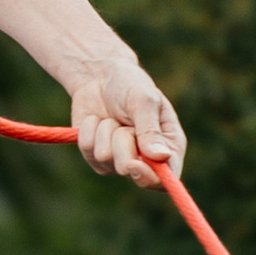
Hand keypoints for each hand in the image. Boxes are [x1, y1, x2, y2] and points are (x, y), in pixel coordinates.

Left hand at [68, 60, 185, 185]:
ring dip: (105, 131)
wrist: (100, 76)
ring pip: (105, 158)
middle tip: (124, 125)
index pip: (165, 177)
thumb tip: (160, 157)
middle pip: (130, 171)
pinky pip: (87, 150)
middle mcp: (146, 159)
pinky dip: (90, 130)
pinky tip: (97, 119)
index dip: (150, 178)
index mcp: (169, 146)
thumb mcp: (144, 101)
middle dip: (121, 144)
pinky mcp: (96, 157)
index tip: (133, 164)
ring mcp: (119, 160)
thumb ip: (150, 129)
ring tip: (112, 117)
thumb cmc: (130, 84)